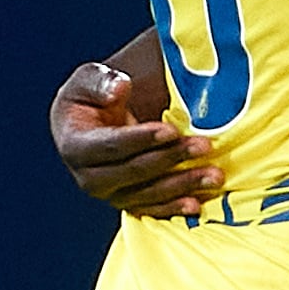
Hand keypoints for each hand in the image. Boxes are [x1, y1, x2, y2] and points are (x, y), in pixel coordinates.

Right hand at [52, 57, 220, 217]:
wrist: (96, 122)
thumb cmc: (93, 96)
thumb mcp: (90, 80)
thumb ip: (101, 81)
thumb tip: (120, 88)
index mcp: (74, 146)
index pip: (110, 147)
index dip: (141, 139)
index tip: (171, 130)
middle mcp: (88, 177)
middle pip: (132, 172)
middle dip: (170, 159)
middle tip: (204, 146)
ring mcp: (109, 194)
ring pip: (146, 194)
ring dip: (182, 185)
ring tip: (214, 175)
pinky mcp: (128, 202)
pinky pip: (152, 210)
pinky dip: (174, 208)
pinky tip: (197, 204)